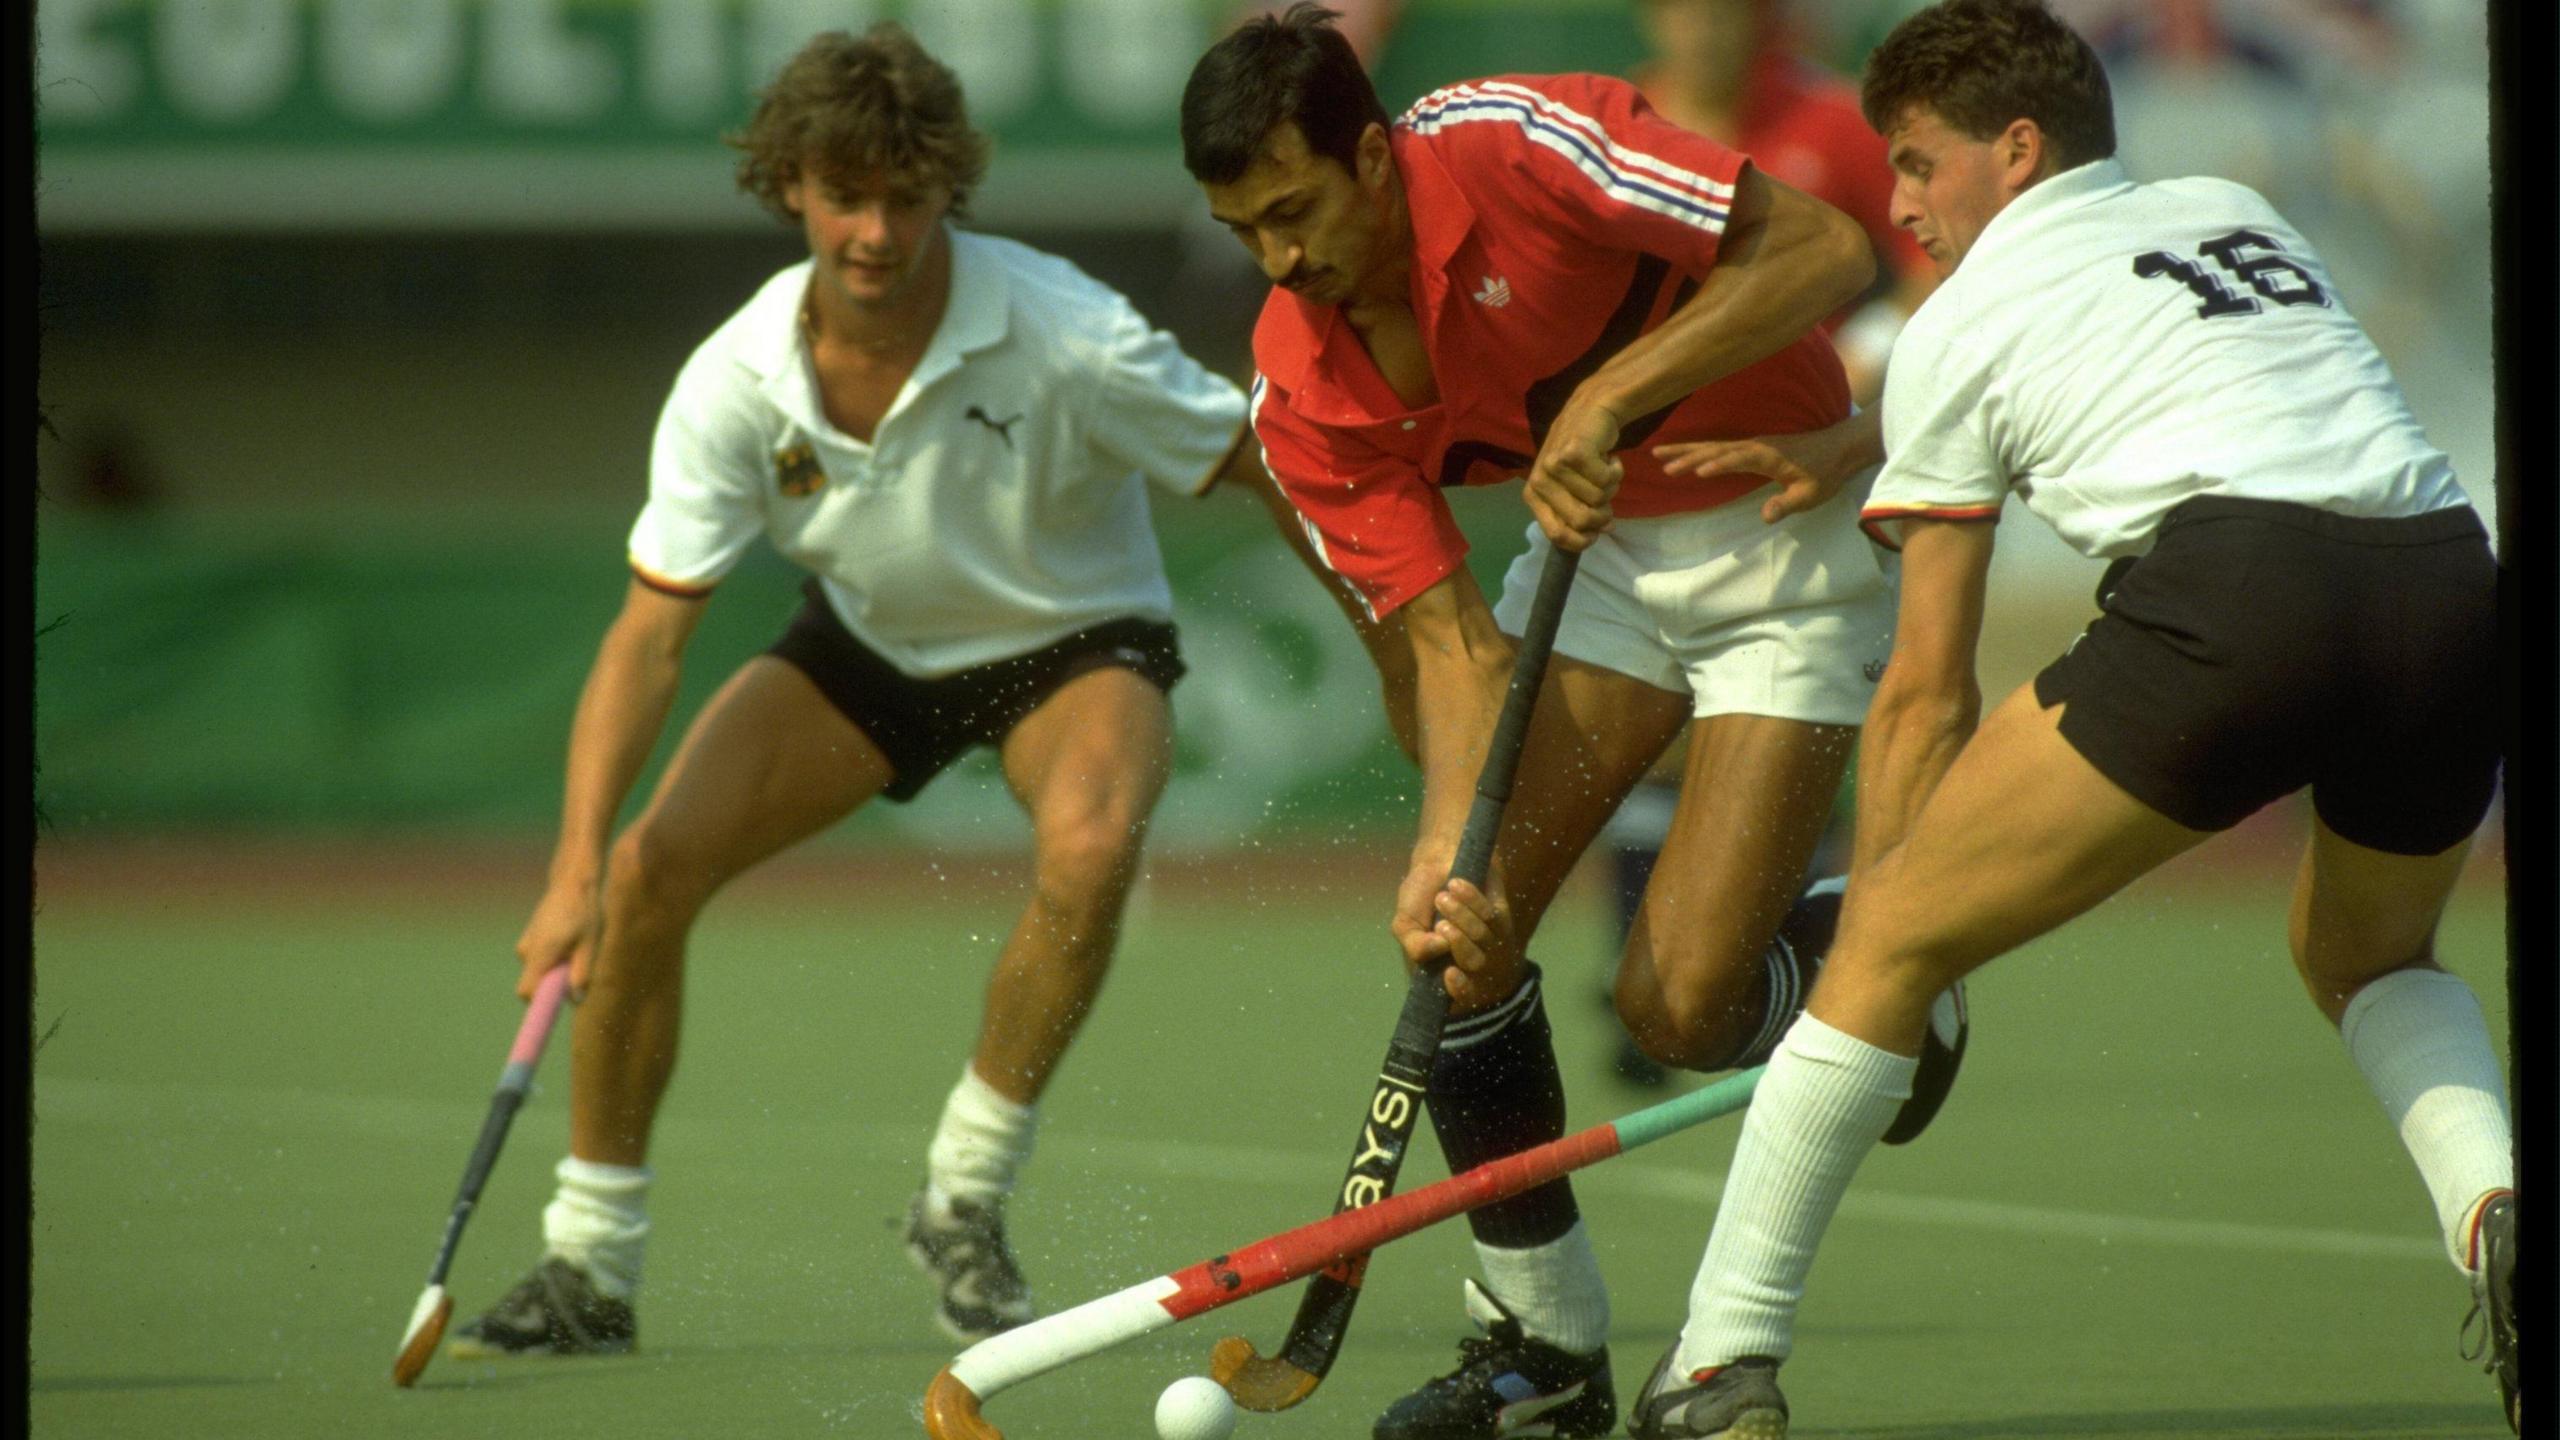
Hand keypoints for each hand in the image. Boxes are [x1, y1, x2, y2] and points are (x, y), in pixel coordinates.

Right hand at [516, 876, 601, 1001]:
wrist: (572, 882)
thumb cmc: (584, 912)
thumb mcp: (590, 944)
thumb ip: (582, 973)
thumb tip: (576, 1000)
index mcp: (540, 954)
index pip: (527, 992)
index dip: (538, 1005)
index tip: (553, 1011)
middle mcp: (527, 951)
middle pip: (534, 985)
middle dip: (553, 986)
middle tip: (576, 970)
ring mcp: (526, 944)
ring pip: (540, 971)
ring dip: (556, 969)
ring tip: (577, 948)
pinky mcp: (530, 939)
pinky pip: (541, 960)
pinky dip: (554, 959)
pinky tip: (569, 941)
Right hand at [1393, 859, 1522, 1010]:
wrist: (1437, 859)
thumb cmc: (1419, 895)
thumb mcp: (1405, 923)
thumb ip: (1414, 945)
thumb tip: (1440, 948)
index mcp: (1441, 966)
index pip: (1460, 993)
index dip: (1460, 990)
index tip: (1450, 974)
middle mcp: (1467, 956)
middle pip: (1473, 962)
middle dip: (1459, 940)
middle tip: (1441, 922)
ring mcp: (1486, 937)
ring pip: (1483, 937)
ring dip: (1462, 915)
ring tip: (1443, 896)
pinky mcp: (1500, 915)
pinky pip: (1492, 915)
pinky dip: (1471, 899)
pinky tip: (1456, 884)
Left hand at [1524, 396, 1624, 551]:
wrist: (1591, 412)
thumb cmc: (1581, 456)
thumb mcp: (1572, 488)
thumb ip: (1581, 513)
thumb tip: (1604, 530)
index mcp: (1533, 496)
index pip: (1558, 536)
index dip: (1584, 539)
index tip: (1598, 530)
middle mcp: (1538, 482)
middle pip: (1582, 521)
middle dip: (1603, 513)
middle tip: (1605, 491)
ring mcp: (1554, 466)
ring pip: (1599, 500)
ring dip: (1611, 486)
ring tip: (1603, 467)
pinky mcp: (1574, 453)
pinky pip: (1607, 480)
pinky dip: (1616, 470)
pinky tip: (1609, 456)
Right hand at [1655, 425, 1858, 524]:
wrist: (1840, 448)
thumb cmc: (1826, 473)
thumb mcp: (1809, 495)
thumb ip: (1786, 505)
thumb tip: (1765, 516)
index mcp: (1766, 455)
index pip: (1736, 459)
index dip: (1717, 465)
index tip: (1695, 472)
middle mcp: (1755, 445)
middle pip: (1715, 448)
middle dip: (1687, 455)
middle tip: (1661, 463)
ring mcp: (1752, 444)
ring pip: (1713, 445)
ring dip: (1686, 449)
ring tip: (1659, 452)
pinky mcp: (1753, 447)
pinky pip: (1720, 447)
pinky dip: (1700, 449)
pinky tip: (1687, 454)